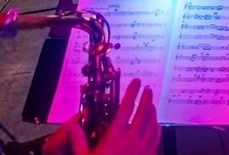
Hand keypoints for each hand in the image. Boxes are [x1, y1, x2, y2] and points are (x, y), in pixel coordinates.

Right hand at [43, 79, 159, 154]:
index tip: (136, 81)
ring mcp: (143, 149)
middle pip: (144, 113)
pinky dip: (157, 128)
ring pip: (153, 124)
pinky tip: (156, 126)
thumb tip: (71, 123)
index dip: (132, 92)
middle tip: (148, 89)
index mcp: (115, 137)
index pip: (126, 108)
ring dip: (153, 111)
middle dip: (147, 98)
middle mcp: (132, 140)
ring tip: (152, 104)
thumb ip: (77, 139)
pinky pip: (156, 139)